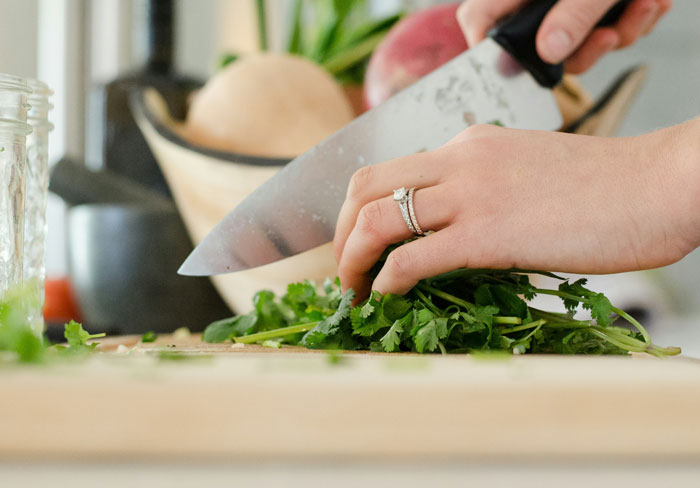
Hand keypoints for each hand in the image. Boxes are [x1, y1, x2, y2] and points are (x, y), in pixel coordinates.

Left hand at [333, 121, 699, 299]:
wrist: (657, 185)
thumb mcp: (526, 169)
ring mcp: (470, 194)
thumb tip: (451, 228)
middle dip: (339, 232)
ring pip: (376, 220)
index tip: (358, 242)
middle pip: (364, 186)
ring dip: (351, 260)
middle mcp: (459, 160)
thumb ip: (483, 187)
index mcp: (468, 144)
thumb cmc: (603, 187)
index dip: (359, 208)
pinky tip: (387, 296)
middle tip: (343, 269)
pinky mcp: (487, 234)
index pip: (389, 169)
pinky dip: (386, 281)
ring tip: (352, 291)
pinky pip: (412, 258)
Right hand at [457, 0, 671, 72]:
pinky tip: (648, 1)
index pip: (480, 20)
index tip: (511, 71)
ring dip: (621, 32)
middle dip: (585, 49)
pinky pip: (608, 31)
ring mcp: (566, 6)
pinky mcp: (595, 9)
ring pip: (580, 44)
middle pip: (541, 48)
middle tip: (609, 35)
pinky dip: (633, 20)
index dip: (487, 50)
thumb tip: (549, 52)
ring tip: (642, 4)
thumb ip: (574, 13)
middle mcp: (538, 0)